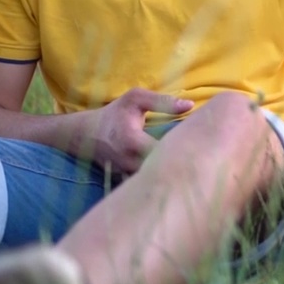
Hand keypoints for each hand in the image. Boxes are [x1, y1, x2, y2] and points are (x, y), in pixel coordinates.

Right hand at [75, 88, 192, 174]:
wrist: (88, 134)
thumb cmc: (115, 114)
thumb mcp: (135, 99)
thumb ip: (162, 101)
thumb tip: (190, 105)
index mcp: (132, 141)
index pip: (165, 150)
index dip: (182, 146)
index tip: (194, 139)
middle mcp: (129, 162)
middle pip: (163, 168)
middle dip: (180, 161)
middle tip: (195, 151)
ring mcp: (127, 175)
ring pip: (156, 179)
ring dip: (171, 171)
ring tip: (185, 161)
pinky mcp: (127, 181)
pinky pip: (148, 184)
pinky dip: (161, 178)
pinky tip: (171, 168)